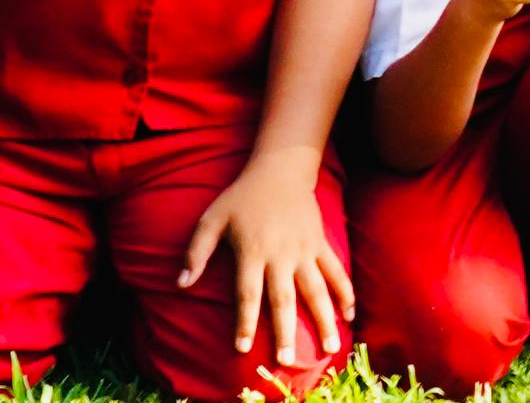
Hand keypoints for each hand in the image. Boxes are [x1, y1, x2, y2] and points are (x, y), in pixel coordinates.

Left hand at [181, 149, 350, 368]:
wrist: (281, 169)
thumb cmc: (241, 197)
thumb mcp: (211, 219)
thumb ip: (196, 252)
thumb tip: (180, 285)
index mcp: (253, 251)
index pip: (247, 294)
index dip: (244, 321)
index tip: (242, 348)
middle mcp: (280, 254)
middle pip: (284, 298)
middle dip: (286, 331)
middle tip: (289, 360)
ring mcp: (304, 250)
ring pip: (316, 289)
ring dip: (324, 318)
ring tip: (331, 346)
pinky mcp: (319, 244)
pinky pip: (335, 271)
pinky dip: (344, 292)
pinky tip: (350, 314)